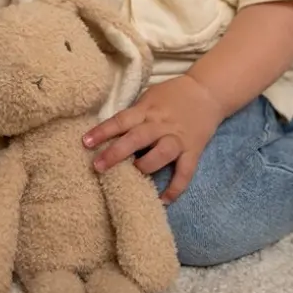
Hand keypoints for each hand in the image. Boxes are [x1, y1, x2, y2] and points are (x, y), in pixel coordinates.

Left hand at [83, 74, 223, 203]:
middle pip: (137, 138)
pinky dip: (175, 188)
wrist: (207, 91)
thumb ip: (134, 114)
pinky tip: (163, 201)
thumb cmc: (173, 94)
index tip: (85, 142)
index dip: (102, 130)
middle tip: (98, 166)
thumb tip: (110, 131)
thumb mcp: (150, 97)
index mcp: (147, 110)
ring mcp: (178, 138)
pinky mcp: (193, 150)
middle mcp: (161, 124)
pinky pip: (185, 172)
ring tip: (133, 176)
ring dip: (146, 166)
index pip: (121, 120)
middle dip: (116, 153)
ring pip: (161, 153)